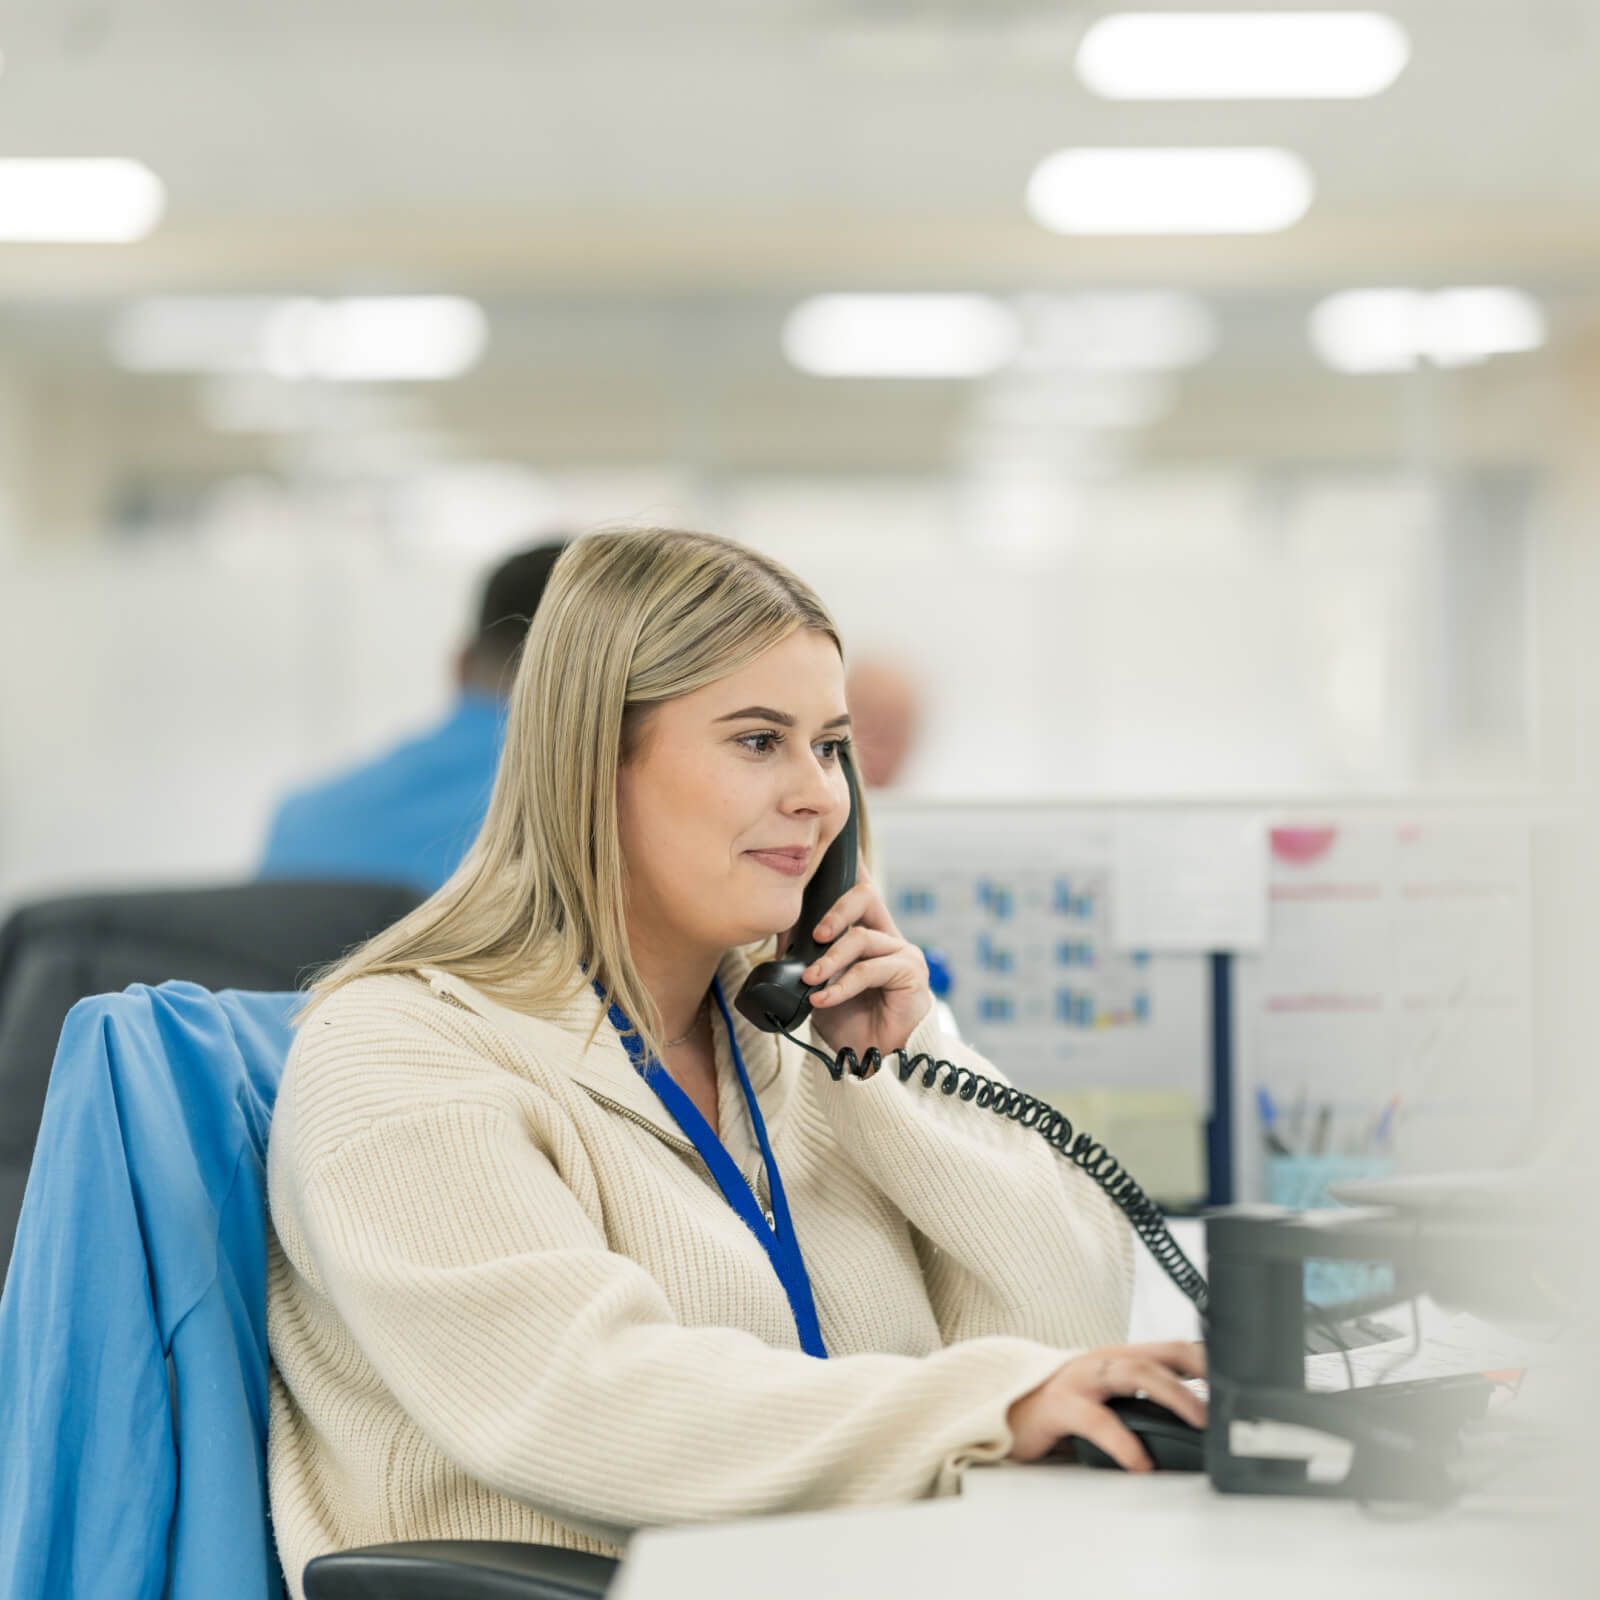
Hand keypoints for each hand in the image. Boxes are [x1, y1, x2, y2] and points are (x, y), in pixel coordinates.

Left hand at [795, 870, 932, 1057]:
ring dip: (829, 960)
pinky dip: (841, 985)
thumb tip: (781, 937)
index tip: (821, 860)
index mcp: (867, 931)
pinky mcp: (911, 974)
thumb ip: (808, 957)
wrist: (872, 1061)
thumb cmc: (848, 1021)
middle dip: (833, 911)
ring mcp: (902, 953)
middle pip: (865, 897)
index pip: (858, 891)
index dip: (845, 871)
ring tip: (809, 980)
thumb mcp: (819, 983)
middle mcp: (887, 936)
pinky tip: (822, 999)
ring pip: (860, 938)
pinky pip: (870, 969)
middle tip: (812, 935)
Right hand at [1005, 1341, 1206, 1471]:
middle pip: (1158, 1354)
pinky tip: (1140, 1463)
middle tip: (1226, 1400)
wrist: (1006, 1412)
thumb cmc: (1064, 1408)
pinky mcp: (1059, 1404)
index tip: (1239, 1375)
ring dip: (1172, 1394)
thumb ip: (1144, 1404)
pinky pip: (1096, 1419)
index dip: (1206, 1357)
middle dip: (1197, 1370)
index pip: (1171, 1349)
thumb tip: (1199, 1429)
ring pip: (1133, 1373)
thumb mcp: (1109, 1400)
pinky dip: (1123, 1441)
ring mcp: (1080, 1378)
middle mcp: (1103, 1361)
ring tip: (1198, 1420)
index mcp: (1119, 1359)